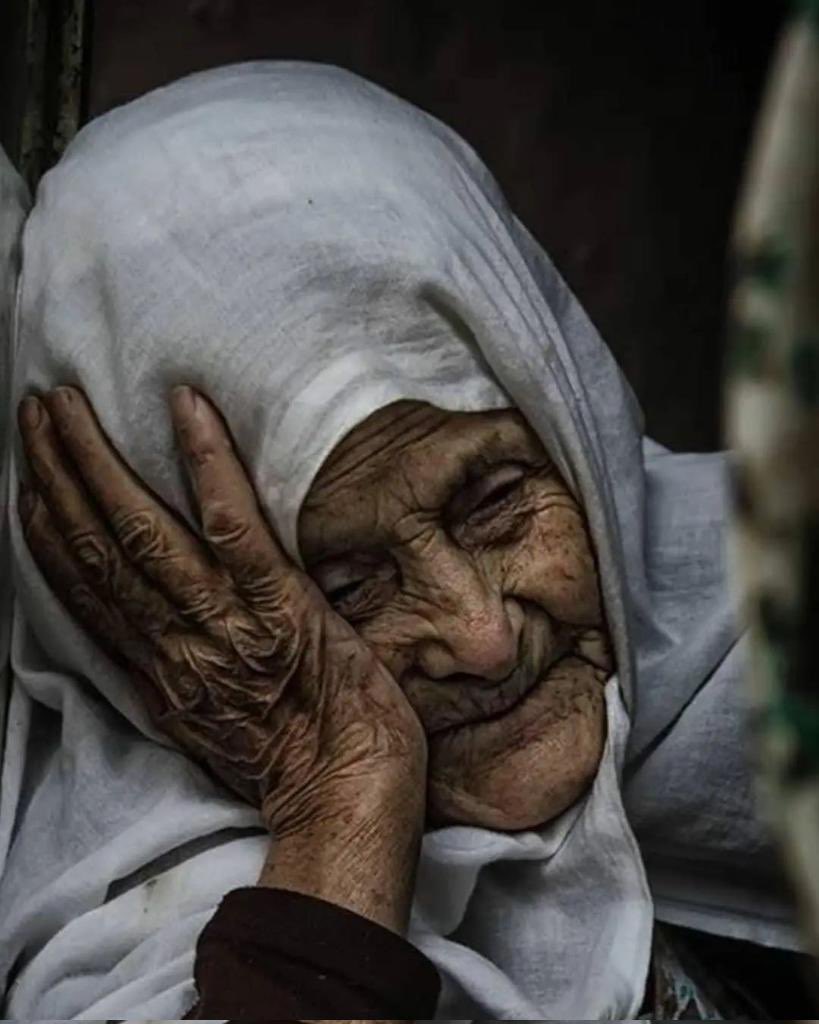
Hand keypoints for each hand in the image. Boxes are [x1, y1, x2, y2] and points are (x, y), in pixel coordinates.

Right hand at [17, 386, 427, 843]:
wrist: (349, 801)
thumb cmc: (295, 767)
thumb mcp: (211, 731)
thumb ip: (174, 677)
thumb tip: (148, 638)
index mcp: (158, 673)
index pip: (84, 589)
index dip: (46, 531)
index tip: (27, 482)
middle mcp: (174, 644)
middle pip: (96, 548)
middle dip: (57, 475)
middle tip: (34, 413)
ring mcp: (225, 622)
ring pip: (142, 532)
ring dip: (99, 461)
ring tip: (67, 404)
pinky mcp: (280, 604)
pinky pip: (233, 524)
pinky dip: (206, 462)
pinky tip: (186, 406)